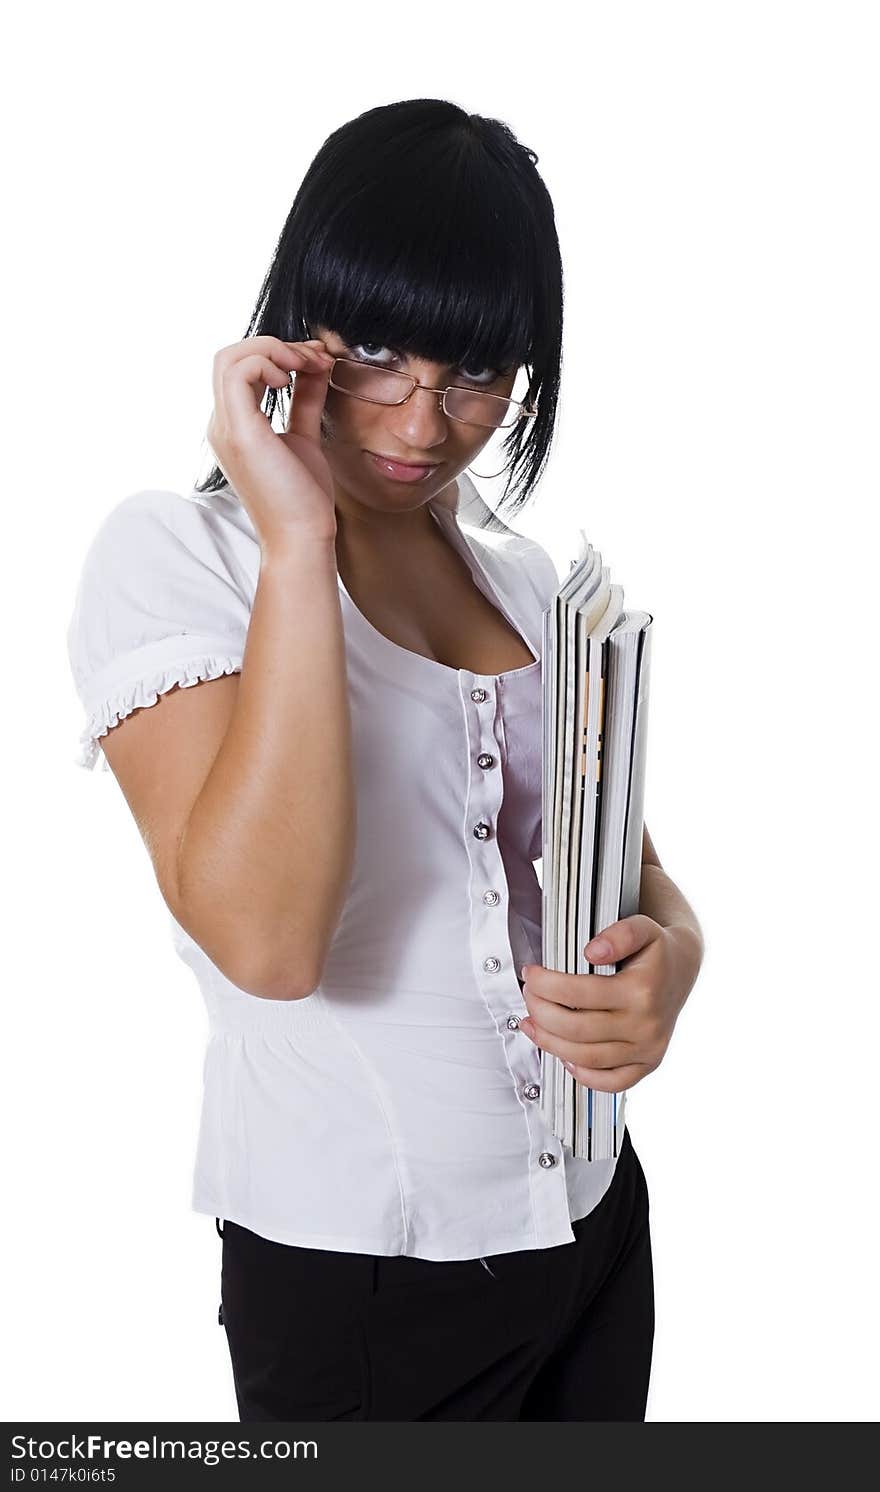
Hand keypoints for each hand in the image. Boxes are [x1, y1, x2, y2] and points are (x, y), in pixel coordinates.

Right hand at [206, 335, 337, 549]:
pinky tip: (293, 377)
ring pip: (230, 358)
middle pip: (230, 357)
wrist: (302, 537)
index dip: (278, 354)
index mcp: (234, 427)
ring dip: (274, 349)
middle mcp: (222, 425)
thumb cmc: (304, 499)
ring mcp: (226, 428)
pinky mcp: (239, 432)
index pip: (240, 370)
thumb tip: (314, 368)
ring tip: (307, 364)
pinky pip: (240, 373)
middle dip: (275, 346)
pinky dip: (268, 363)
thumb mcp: (305, 436)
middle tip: (314, 358)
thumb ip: (305, 401)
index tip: (318, 361)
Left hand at [518, 916, 701, 1091]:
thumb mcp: (642, 928)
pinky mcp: (648, 1064)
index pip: (580, 993)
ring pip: (587, 1058)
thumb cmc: (656, 950)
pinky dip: (583, 1075)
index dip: (546, 984)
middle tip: (528, 995)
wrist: (683, 968)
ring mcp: (648, 1049)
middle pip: (577, 1029)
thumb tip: (592, 952)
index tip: (530, 974)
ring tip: (532, 1023)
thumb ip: (619, 934)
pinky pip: (612, 1083)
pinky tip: (564, 1057)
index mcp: (642, 991)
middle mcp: (646, 1025)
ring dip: (550, 1042)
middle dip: (541, 1011)